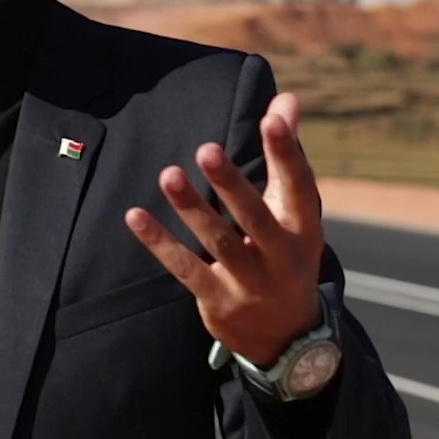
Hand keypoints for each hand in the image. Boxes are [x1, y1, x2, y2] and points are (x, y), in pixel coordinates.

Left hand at [123, 93, 324, 365]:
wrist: (286, 337)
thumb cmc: (285, 255)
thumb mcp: (294, 212)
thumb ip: (284, 157)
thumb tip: (285, 101)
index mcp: (303, 229)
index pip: (299, 187)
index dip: (288, 153)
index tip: (272, 119)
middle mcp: (280, 257)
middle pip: (255, 217)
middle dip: (231, 184)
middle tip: (206, 148)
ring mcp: (249, 283)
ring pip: (218, 242)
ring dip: (192, 208)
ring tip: (168, 174)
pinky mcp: (218, 301)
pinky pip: (185, 269)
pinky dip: (160, 243)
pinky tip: (135, 216)